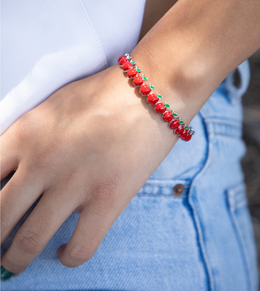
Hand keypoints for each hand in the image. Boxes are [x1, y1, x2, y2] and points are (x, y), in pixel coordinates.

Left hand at [0, 64, 178, 274]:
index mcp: (26, 133)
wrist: (151, 92)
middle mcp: (43, 162)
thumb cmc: (105, 94)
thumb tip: (15, 170)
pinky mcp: (108, 199)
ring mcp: (75, 183)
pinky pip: (79, 248)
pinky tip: (66, 250)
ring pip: (28, 242)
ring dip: (15, 259)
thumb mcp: (54, 105)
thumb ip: (28, 137)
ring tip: (15, 260)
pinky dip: (68, 257)